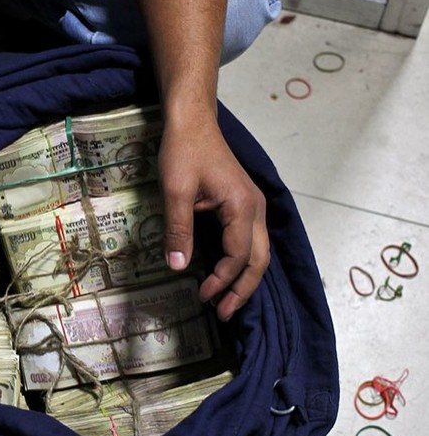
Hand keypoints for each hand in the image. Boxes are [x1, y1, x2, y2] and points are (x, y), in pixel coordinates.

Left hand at [157, 115, 269, 320]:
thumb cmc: (184, 151)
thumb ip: (178, 229)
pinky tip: (227, 277)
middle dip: (242, 290)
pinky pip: (250, 242)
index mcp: (243, 206)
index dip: (222, 279)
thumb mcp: (176, 191)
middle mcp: (256, 209)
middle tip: (222, 313)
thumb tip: (177, 266)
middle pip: (259, 260)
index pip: (239, 254)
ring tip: (225, 303)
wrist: (193, 122)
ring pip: (259, 253)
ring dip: (244, 280)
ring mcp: (254, 208)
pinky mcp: (244, 207)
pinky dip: (242, 264)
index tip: (202, 295)